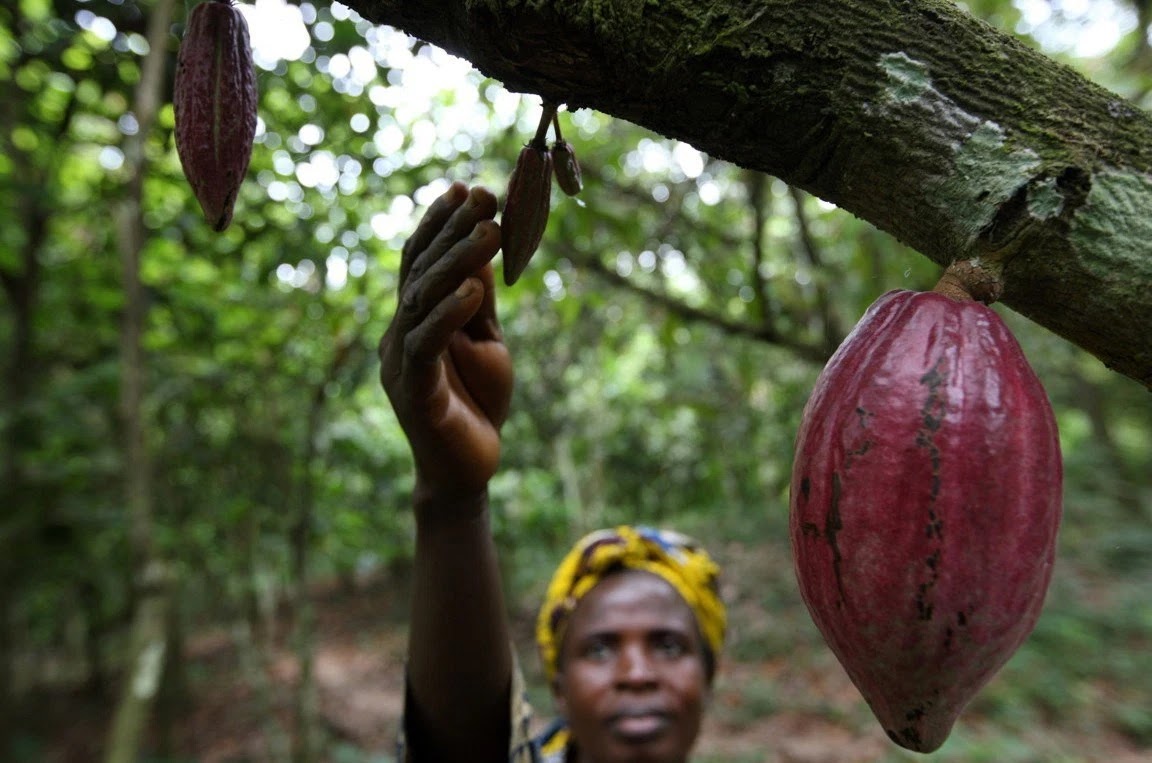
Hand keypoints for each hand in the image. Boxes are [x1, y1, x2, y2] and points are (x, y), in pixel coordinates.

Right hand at [378, 182, 511, 516]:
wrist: (469, 472)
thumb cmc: (477, 405)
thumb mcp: (488, 343)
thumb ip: (479, 302)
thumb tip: (483, 245)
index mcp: (413, 320)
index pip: (420, 262)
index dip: (439, 223)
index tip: (466, 186)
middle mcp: (398, 335)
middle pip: (419, 271)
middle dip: (452, 230)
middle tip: (483, 195)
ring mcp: (400, 362)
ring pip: (422, 300)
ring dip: (458, 261)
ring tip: (491, 228)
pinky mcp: (414, 390)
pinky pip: (427, 344)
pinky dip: (449, 313)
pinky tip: (473, 289)